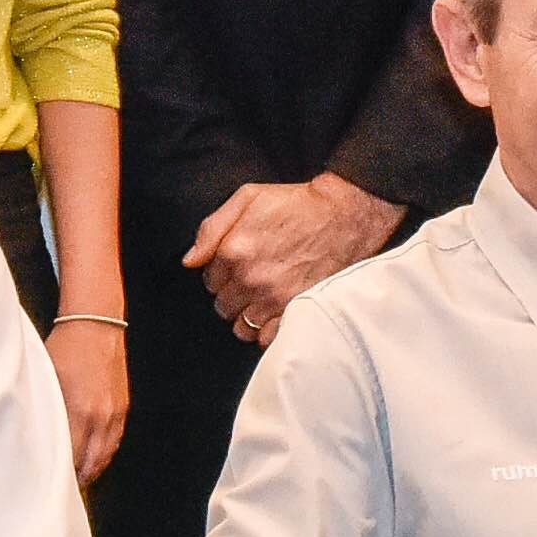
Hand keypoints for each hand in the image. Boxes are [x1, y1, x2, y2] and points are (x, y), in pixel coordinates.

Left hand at [43, 317, 131, 479]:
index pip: (70, 457)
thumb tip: (35, 438)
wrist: (96, 325)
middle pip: (90, 463)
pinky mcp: (122, 407)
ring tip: (77, 481)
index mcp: (79, 411)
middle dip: (76, 479)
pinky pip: (114, 442)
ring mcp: (115, 413)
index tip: (48, 484)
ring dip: (91, 471)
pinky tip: (93, 460)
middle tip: (61, 491)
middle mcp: (100, 416)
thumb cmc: (66, 348)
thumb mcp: (46, 379)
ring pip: (105, 456)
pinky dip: (103, 455)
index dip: (59, 474)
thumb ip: (45, 411)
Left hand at [186, 172, 400, 345]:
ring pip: (240, 326)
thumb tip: (191, 260)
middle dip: (232, 295)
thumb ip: (212, 227)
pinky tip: (274, 313)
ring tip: (260, 300)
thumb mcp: (248, 197)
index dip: (221, 273)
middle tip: (250, 282)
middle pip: (223, 305)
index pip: (209, 280)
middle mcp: (250, 278)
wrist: (344, 215)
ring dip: (246, 316)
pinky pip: (265, 338)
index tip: (236, 267)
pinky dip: (266, 330)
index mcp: (234, 250)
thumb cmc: (297, 204)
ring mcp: (273, 298)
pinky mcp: (295, 310)